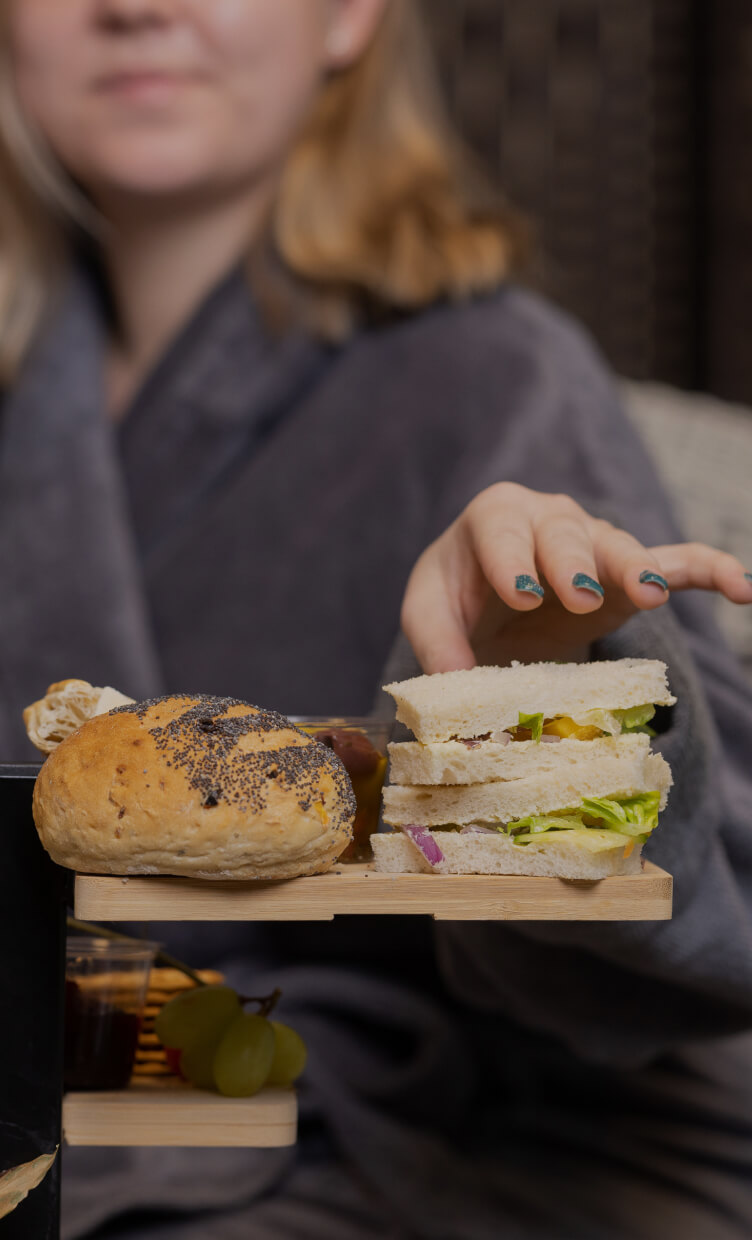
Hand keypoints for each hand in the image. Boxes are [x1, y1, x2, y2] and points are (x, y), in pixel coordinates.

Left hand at [401, 483, 751, 671]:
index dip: (510, 559)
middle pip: (567, 533)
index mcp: (495, 517)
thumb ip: (437, 648)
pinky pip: (675, 563)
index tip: (519, 593)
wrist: (488, 603)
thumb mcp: (430, 616)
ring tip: (650, 594)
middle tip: (580, 598)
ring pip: (620, 547)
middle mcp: (549, 519)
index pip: (502, 527)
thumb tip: (456, 707)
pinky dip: (708, 572)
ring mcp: (594, 543)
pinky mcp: (627, 576)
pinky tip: (741, 589)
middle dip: (574, 562)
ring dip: (635, 569)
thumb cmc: (457, 599)